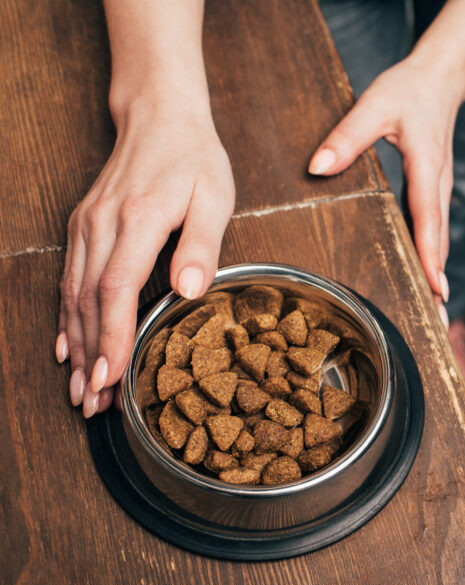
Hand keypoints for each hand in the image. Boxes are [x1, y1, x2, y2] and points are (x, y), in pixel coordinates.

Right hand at [57, 98, 234, 416]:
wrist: (160, 117)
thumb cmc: (195, 160)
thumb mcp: (214, 197)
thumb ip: (203, 245)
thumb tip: (189, 291)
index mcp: (138, 220)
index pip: (117, 288)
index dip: (112, 337)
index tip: (110, 377)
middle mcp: (103, 225)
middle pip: (90, 301)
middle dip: (92, 356)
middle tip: (94, 404)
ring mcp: (88, 226)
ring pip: (75, 295)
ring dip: (78, 345)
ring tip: (82, 391)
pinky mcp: (85, 227)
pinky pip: (70, 279)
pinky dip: (68, 318)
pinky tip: (68, 349)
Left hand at [308, 55, 461, 319]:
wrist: (444, 77)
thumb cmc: (410, 90)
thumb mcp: (375, 105)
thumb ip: (346, 136)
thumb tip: (317, 167)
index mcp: (427, 166)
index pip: (428, 218)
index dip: (431, 254)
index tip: (435, 286)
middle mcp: (439, 183)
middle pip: (440, 239)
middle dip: (439, 279)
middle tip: (438, 318)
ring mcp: (440, 188)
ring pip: (441, 237)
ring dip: (438, 272)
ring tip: (436, 310)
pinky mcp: (436, 189)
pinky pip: (436, 228)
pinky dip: (434, 255)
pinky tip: (427, 277)